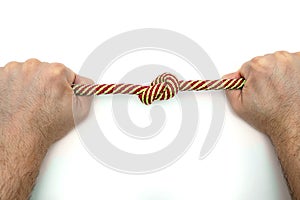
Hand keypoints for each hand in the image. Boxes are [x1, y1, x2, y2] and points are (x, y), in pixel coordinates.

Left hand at [0, 59, 92, 146]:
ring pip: (28, 73)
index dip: (63, 87)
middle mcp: (33, 67)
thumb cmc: (45, 126)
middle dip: (46, 84)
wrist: (18, 138)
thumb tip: (85, 82)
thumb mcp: (80, 110)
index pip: (65, 73)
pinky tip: (18, 99)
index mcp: (55, 72)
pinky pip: (12, 76)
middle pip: (46, 71)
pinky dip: (15, 85)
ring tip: (30, 102)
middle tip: (44, 102)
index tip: (57, 97)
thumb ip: (88, 89)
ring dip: (30, 83)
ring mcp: (13, 71)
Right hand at [223, 51, 299, 198]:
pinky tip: (289, 88)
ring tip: (278, 93)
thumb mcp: (240, 106)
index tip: (251, 88)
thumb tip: (222, 82)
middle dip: (260, 77)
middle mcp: (276, 61)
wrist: (293, 125)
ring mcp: (293, 62)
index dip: (246, 80)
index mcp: (257, 69)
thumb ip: (228, 90)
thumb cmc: (270, 117)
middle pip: (261, 63)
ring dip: (276, 75)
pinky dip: (290, 73)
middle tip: (265, 94)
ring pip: (277, 62)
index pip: (245, 67)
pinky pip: (292, 64)